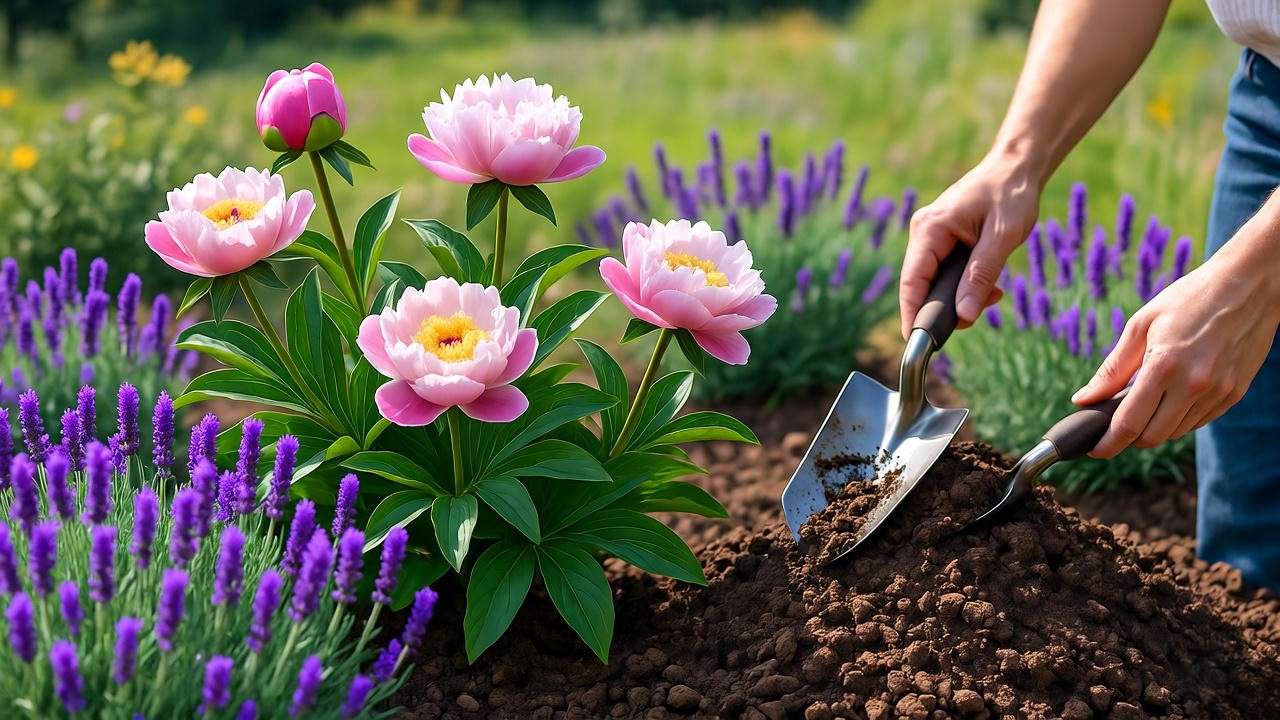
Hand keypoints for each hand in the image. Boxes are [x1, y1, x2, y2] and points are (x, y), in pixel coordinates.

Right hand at [899, 152, 1041, 338]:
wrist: (1017, 167)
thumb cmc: (1011, 194)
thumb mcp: (1002, 237)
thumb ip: (981, 276)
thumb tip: (965, 315)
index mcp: (930, 228)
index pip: (912, 280)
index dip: (912, 313)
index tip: (916, 341)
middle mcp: (923, 233)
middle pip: (921, 285)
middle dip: (946, 306)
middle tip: (975, 317)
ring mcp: (931, 237)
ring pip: (935, 282)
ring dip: (960, 296)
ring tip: (991, 295)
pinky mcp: (942, 241)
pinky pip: (946, 273)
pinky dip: (965, 285)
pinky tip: (988, 286)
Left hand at [1072, 234, 1279, 457]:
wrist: (1249, 285)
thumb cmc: (1189, 298)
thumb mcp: (1141, 324)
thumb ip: (1112, 368)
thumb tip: (1083, 399)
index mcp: (1164, 366)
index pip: (1130, 424)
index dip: (1108, 443)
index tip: (1095, 449)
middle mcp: (1194, 385)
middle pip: (1153, 437)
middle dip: (1129, 439)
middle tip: (1116, 425)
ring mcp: (1218, 392)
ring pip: (1176, 432)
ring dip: (1155, 428)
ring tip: (1145, 403)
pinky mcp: (1235, 393)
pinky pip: (1199, 421)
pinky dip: (1179, 419)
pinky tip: (1171, 398)